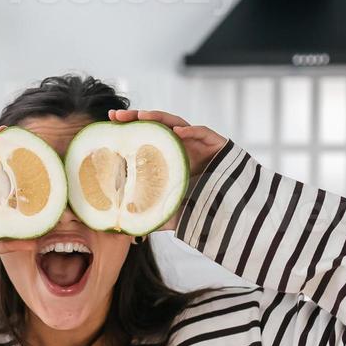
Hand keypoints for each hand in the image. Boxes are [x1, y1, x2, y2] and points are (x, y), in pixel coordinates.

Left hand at [108, 108, 227, 230]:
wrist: (235, 212)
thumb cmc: (203, 209)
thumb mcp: (171, 212)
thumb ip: (153, 215)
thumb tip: (126, 229)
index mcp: (169, 156)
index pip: (146, 138)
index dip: (129, 130)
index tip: (109, 126)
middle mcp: (182, 146)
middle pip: (156, 126)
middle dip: (136, 118)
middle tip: (116, 117)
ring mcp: (198, 143)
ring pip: (176, 124)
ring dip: (159, 118)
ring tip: (142, 116)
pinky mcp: (217, 143)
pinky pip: (202, 132)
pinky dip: (190, 131)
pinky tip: (177, 132)